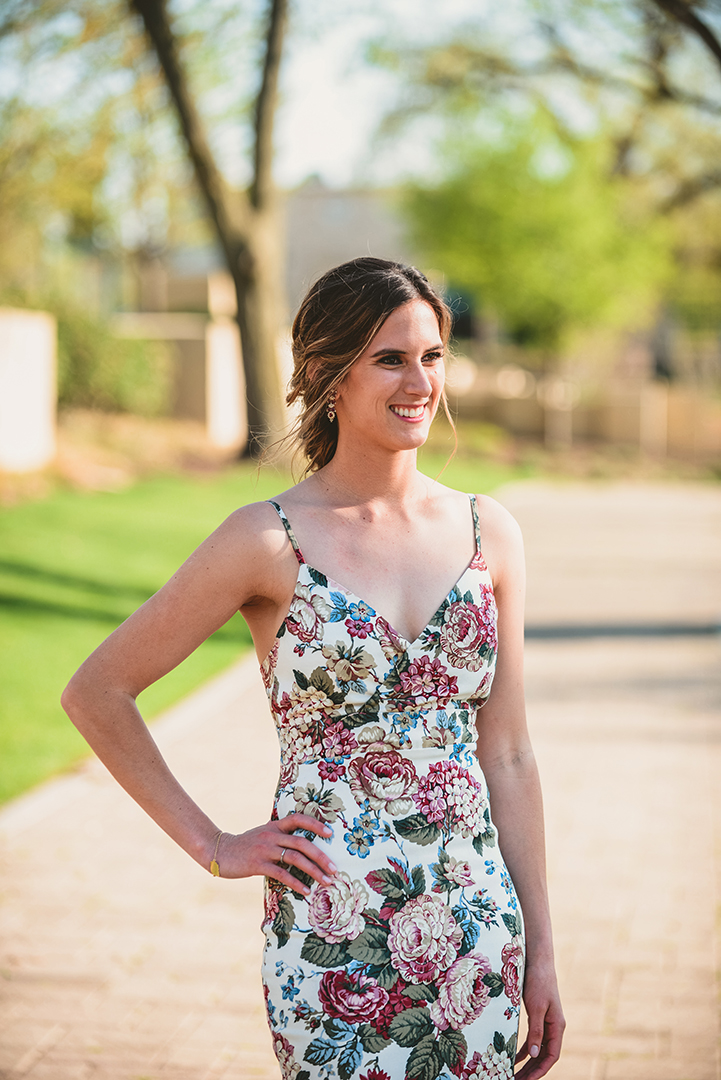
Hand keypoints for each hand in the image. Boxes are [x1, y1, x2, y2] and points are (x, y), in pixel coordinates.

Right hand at [209, 814, 337, 892]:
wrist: (219, 851)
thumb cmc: (245, 846)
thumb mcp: (263, 836)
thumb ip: (279, 837)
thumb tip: (302, 846)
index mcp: (274, 826)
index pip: (298, 819)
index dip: (315, 824)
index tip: (330, 833)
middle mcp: (271, 835)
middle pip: (301, 842)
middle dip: (321, 856)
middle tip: (334, 869)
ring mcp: (264, 849)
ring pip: (295, 858)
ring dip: (313, 871)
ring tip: (326, 881)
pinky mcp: (257, 864)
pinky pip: (281, 874)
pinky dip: (296, 882)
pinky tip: (306, 891)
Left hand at [514, 961, 564, 1077]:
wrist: (538, 960)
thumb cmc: (538, 981)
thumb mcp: (536, 1007)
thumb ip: (536, 1031)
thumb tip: (533, 1054)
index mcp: (557, 1026)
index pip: (551, 1056)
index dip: (540, 1070)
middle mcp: (554, 1027)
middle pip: (544, 1056)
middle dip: (532, 1071)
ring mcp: (547, 1022)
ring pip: (538, 1049)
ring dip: (528, 1063)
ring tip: (514, 1074)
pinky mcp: (539, 1016)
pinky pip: (533, 1039)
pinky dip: (525, 1049)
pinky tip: (514, 1057)